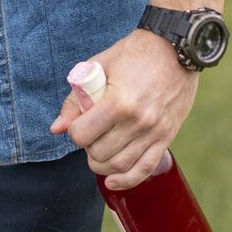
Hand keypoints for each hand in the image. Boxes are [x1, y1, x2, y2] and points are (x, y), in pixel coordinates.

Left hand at [50, 26, 198, 189]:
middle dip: (87, 148)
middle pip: (99, 153)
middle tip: (88, 136)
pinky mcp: (167, 137)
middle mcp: (138, 121)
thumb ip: (75, 100)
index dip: (73, 132)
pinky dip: (127, 180)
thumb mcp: (98, 67)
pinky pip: (146, 168)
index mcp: (118, 102)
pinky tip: (113, 181)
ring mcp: (155, 131)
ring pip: (120, 165)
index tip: (76, 124)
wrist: (175, 49)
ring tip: (97, 154)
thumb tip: (56, 128)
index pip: (82, 135)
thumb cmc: (134, 54)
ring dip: (102, 166)